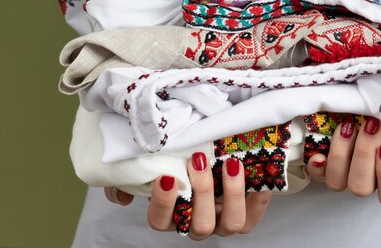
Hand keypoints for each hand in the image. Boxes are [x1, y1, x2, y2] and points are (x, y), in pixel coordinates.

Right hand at [104, 153, 271, 238]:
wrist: (214, 156)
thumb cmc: (179, 163)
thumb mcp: (154, 166)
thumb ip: (134, 178)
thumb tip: (122, 194)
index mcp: (172, 216)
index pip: (160, 221)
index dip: (163, 203)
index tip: (166, 177)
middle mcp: (197, 223)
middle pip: (199, 224)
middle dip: (202, 193)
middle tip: (199, 161)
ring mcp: (223, 222)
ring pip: (231, 223)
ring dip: (232, 193)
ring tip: (231, 163)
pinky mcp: (247, 215)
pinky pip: (256, 213)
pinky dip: (258, 193)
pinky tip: (258, 170)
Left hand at [306, 117, 380, 207]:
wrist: (367, 111)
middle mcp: (369, 182)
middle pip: (361, 187)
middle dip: (364, 154)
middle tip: (370, 126)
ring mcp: (346, 177)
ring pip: (338, 183)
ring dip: (341, 155)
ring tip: (347, 127)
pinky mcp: (327, 169)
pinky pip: (318, 175)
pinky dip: (317, 166)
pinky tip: (319, 154)